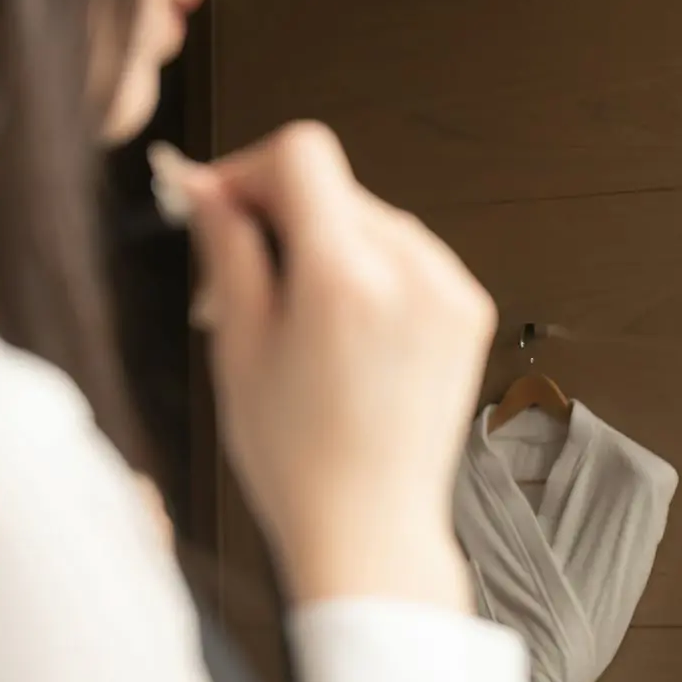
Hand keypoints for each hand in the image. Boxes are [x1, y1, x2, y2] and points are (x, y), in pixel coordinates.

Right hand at [156, 123, 495, 609]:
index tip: (221, 207)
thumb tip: (210, 188)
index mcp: (345, 276)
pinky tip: (342, 331)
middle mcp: (412, 271)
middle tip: (238, 280)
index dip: (250, 171)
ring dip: (326, 243)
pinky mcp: (470, 312)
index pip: (303, 154)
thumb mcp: (240, 347)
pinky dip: (372, 272)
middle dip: (281, 216)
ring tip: (292, 316)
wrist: (371, 527)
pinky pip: (411, 256)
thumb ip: (228, 251)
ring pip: (373, 219)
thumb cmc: (298, 457)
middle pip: (336, 187)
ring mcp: (450, 291)